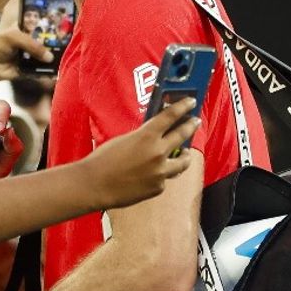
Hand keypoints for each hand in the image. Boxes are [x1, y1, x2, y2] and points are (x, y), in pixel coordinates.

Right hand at [81, 98, 200, 210]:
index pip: (171, 115)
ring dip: (185, 156)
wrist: (95, 185)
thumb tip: (155, 135)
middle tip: (195, 122)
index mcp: (146, 136)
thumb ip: (143, 137)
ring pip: (183, 162)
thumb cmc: (103, 160)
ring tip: (185, 153)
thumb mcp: (124, 140)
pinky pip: (164, 178)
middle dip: (190, 126)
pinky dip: (160, 175)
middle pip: (182, 135)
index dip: (183, 107)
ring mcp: (160, 172)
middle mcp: (158, 153)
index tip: (191, 102)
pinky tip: (152, 175)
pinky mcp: (158, 187)